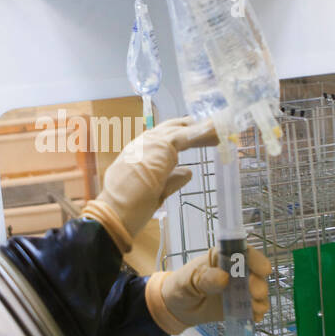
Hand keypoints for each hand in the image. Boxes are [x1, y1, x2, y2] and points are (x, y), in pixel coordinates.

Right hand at [82, 116, 216, 251]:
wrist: (116, 210)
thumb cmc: (128, 208)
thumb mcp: (154, 191)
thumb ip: (171, 179)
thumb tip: (188, 171)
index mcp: (136, 154)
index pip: (159, 139)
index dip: (177, 136)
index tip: (190, 136)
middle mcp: (142, 144)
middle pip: (170, 129)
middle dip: (189, 128)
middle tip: (207, 126)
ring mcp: (150, 143)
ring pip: (180, 131)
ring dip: (200, 129)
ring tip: (217, 126)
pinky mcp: (162, 147)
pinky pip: (188, 136)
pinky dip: (203, 132)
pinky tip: (216, 131)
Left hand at [144, 245, 270, 335]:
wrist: (177, 308)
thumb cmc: (180, 286)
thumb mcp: (188, 280)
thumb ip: (204, 278)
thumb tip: (224, 278)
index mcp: (222, 258)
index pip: (242, 253)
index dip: (255, 259)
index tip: (263, 269)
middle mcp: (235, 272)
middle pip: (255, 273)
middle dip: (259, 283)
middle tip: (255, 293)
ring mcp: (239, 289)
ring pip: (258, 291)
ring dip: (260, 299)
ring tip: (254, 307)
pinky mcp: (240, 305)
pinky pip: (253, 308)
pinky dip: (257, 312)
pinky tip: (254, 316)